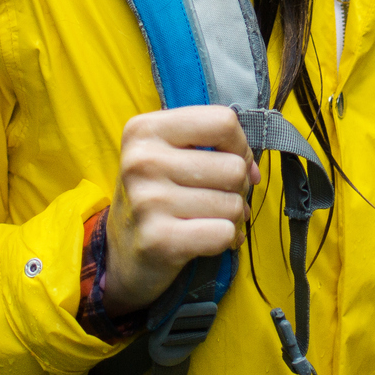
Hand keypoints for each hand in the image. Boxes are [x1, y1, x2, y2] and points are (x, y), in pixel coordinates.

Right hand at [102, 106, 260, 314]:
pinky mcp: (158, 240)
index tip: (225, 161)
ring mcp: (147, 201)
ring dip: (231, 216)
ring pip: (233, 204)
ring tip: (206, 219)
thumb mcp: (171, 156)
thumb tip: (253, 172)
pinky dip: (225, 239)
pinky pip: (224, 233)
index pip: (223, 121)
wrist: (121, 252)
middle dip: (236, 187)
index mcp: (145, 130)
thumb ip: (216, 148)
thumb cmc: (157, 196)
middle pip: (234, 167)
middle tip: (214, 198)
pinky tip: (205, 239)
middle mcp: (142, 161)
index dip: (238, 145)